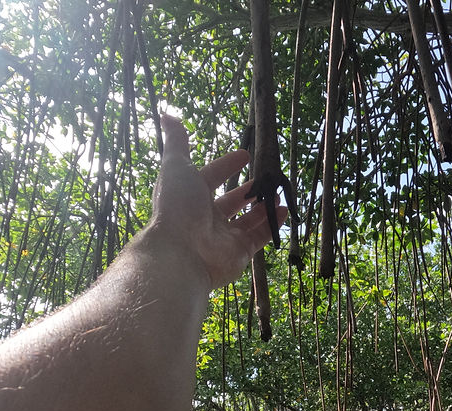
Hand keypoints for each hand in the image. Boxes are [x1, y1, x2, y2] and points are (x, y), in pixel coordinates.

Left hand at [149, 116, 286, 289]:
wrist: (182, 252)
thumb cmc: (178, 206)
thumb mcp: (176, 166)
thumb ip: (177, 143)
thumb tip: (166, 115)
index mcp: (191, 196)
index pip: (210, 177)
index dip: (226, 165)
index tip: (245, 156)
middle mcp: (206, 217)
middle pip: (231, 201)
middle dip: (248, 190)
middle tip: (267, 179)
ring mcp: (224, 237)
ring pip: (247, 220)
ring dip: (263, 207)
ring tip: (278, 194)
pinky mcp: (239, 254)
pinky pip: (259, 237)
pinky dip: (272, 225)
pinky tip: (284, 211)